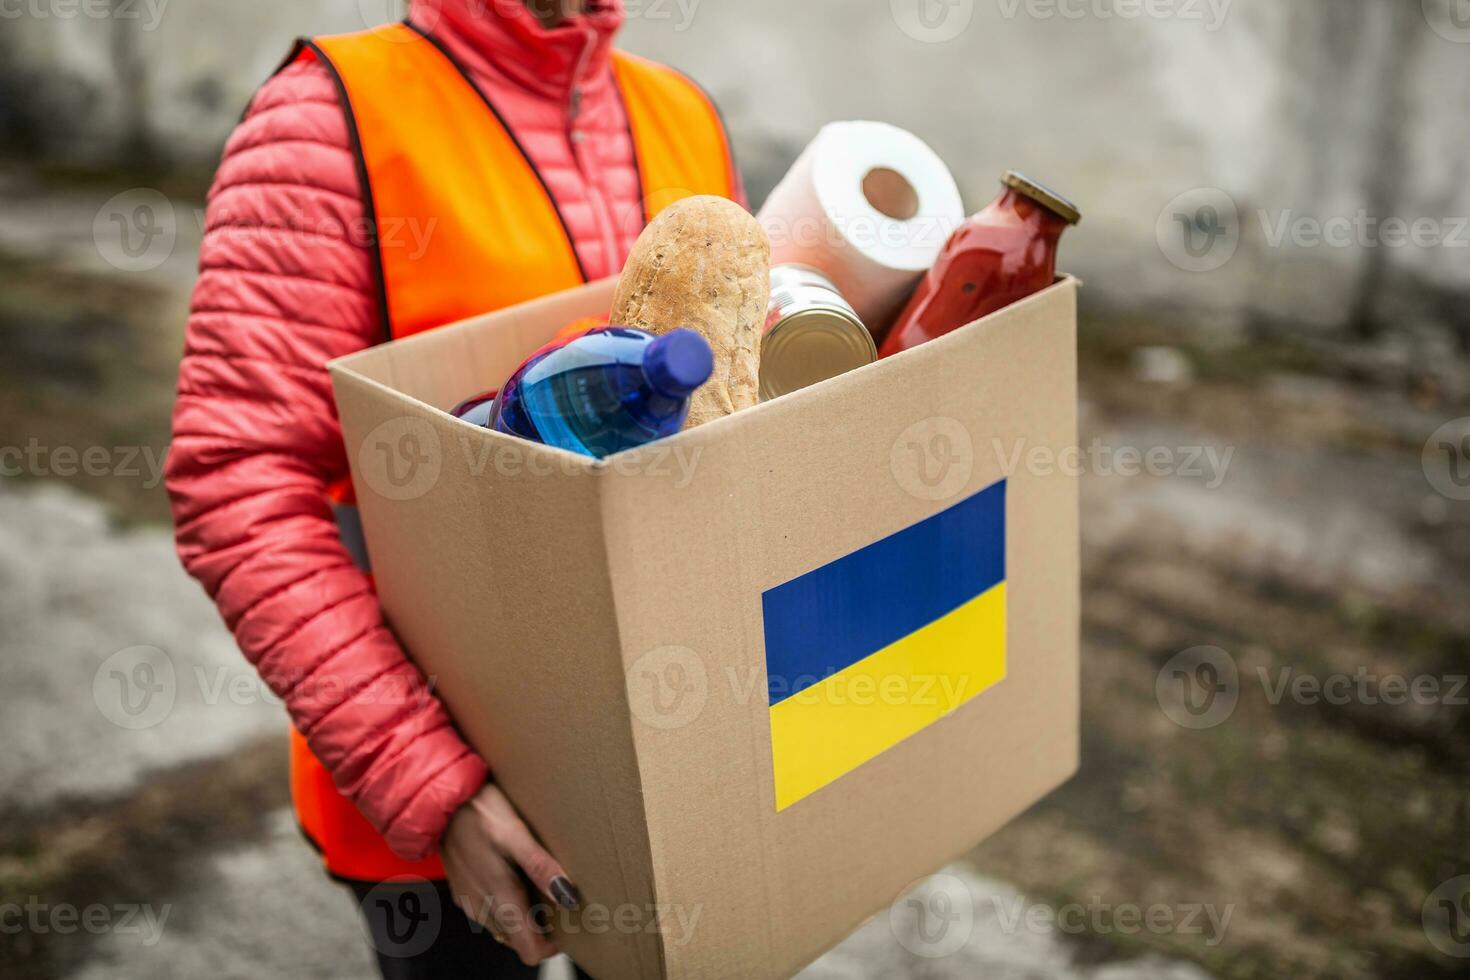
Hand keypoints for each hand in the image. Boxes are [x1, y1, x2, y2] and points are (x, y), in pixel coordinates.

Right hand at [441, 783, 579, 965]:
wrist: (441, 801)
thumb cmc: (480, 813)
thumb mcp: (517, 835)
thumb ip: (540, 868)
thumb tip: (568, 897)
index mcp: (500, 899)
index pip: (529, 951)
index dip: (551, 945)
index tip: (567, 925)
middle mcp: (482, 909)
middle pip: (518, 940)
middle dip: (540, 929)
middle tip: (557, 897)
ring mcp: (470, 901)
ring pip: (504, 927)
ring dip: (523, 916)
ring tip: (539, 885)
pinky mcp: (463, 891)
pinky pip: (489, 912)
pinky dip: (506, 904)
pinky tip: (514, 876)